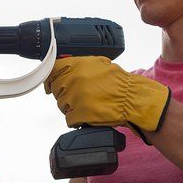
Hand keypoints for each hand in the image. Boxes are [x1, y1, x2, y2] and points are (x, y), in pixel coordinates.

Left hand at [43, 56, 170, 141]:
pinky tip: (87, 115)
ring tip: (87, 105)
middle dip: (64, 93)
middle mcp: (75, 80)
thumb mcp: (99, 63)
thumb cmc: (119, 83)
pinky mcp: (80, 114)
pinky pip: (69, 119)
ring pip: (62, 105)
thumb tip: (63, 65)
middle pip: (56, 89)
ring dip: (71, 107)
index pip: (52, 70)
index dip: (50, 79)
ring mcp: (76, 97)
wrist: (132, 99)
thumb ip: (79, 64)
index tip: (50, 84)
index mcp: (78, 66)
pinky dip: (77, 119)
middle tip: (78, 96)